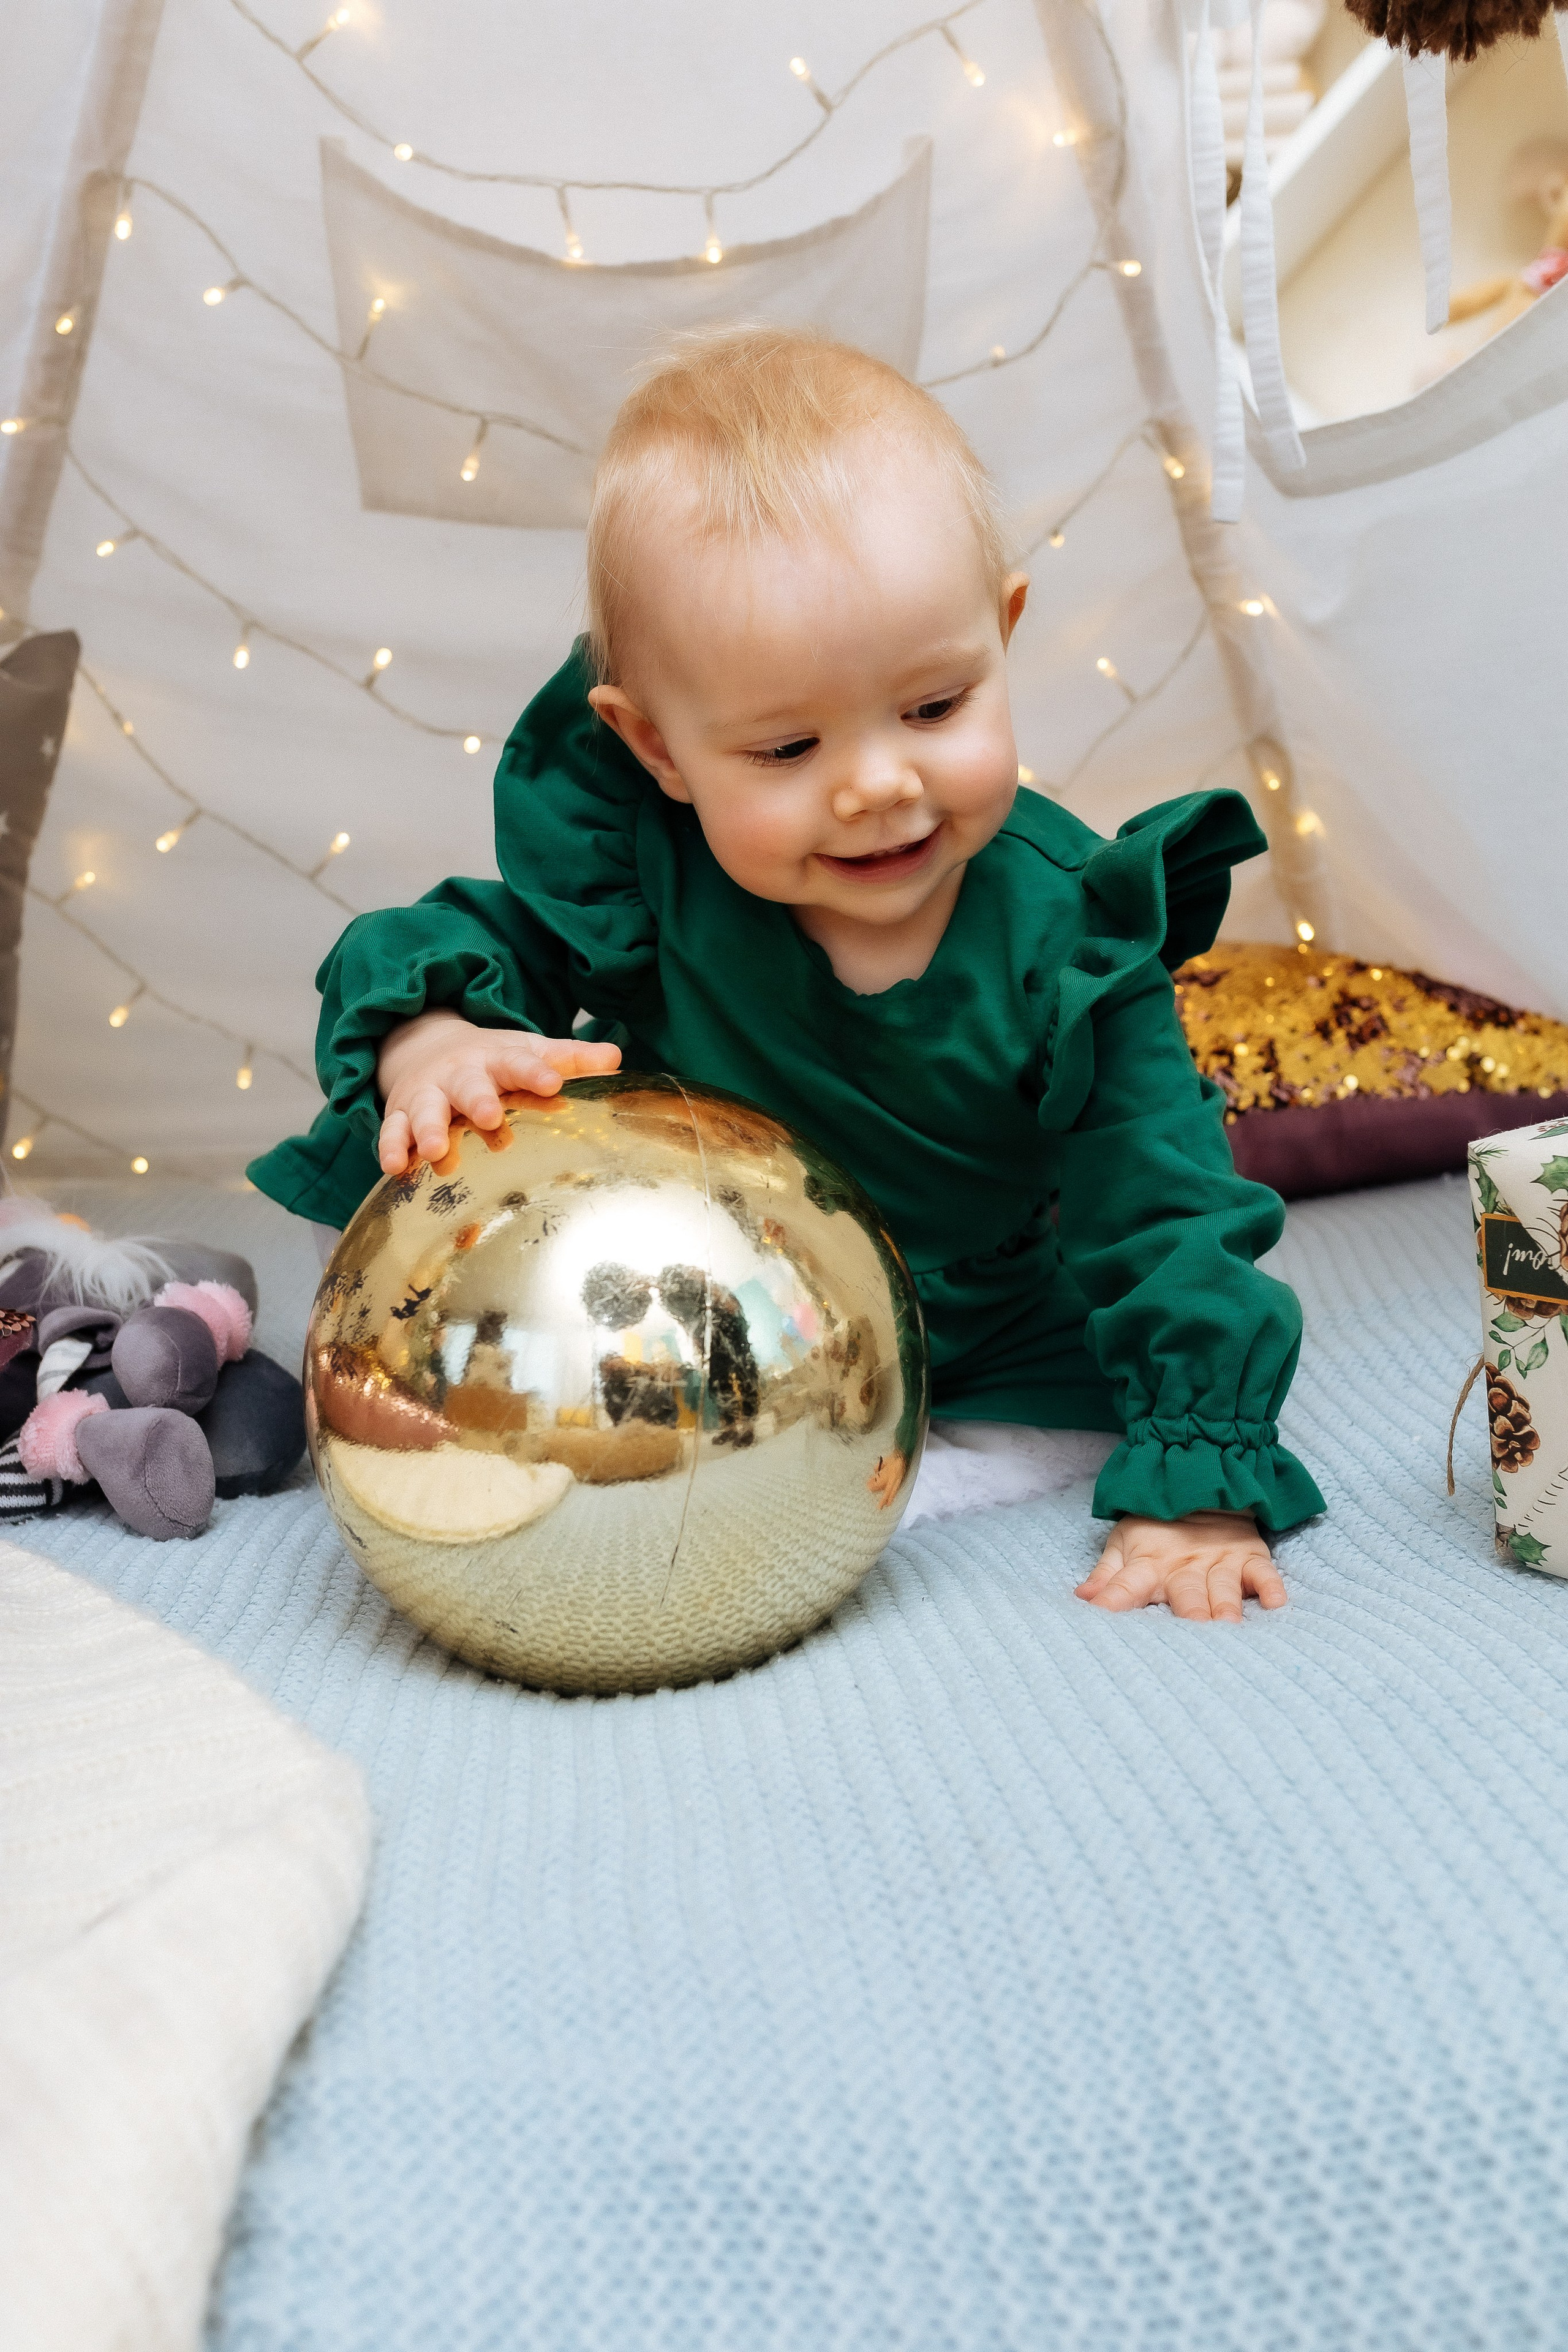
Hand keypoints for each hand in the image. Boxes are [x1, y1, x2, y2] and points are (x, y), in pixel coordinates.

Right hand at [376, 1009, 620, 1174]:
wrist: (427, 1046)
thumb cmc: (492, 1061)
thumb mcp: (528, 1052)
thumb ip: (570, 1059)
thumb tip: (616, 1057)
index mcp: (497, 1059)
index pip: (519, 1062)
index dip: (536, 1071)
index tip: (553, 1081)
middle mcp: (460, 1075)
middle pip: (468, 1085)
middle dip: (477, 1099)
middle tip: (490, 1116)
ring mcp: (428, 1095)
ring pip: (426, 1111)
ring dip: (429, 1130)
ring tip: (435, 1151)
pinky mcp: (402, 1115)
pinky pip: (392, 1131)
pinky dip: (391, 1148)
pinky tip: (394, 1168)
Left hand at [1075, 1509, 1285, 1620]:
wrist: (1200, 1481)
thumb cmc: (1157, 1523)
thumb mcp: (1124, 1543)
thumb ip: (1106, 1575)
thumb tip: (1081, 1598)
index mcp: (1149, 1564)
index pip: (1125, 1585)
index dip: (1111, 1600)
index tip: (1098, 1615)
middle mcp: (1184, 1566)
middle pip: (1184, 1594)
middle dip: (1187, 1613)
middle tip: (1190, 1631)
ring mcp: (1220, 1560)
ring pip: (1222, 1588)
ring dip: (1225, 1606)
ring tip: (1227, 1625)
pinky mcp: (1250, 1555)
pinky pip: (1263, 1572)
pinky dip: (1270, 1587)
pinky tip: (1275, 1603)